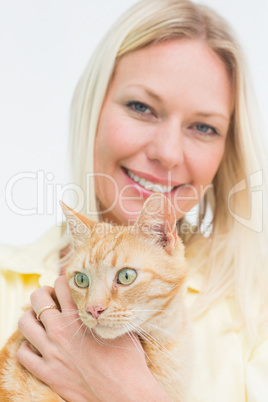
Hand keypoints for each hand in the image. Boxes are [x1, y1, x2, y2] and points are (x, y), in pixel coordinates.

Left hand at [17, 276, 168, 400]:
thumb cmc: (128, 361)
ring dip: (31, 316)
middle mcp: (61, 331)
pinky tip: (38, 346)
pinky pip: (23, 354)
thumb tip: (109, 302)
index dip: (63, 281)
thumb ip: (109, 312)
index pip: (62, 286)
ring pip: (25, 323)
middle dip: (43, 293)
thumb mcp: (121, 327)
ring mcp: (51, 352)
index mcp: (80, 317)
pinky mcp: (47, 373)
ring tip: (41, 319)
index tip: (66, 284)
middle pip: (38, 298)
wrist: (124, 394)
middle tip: (52, 298)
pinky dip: (27, 347)